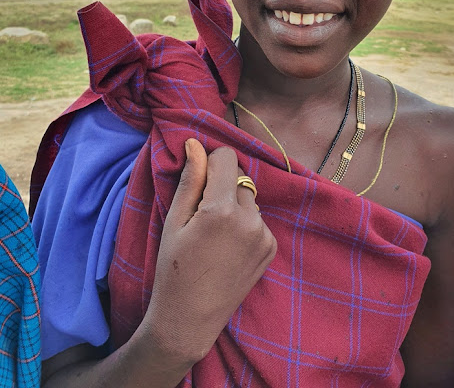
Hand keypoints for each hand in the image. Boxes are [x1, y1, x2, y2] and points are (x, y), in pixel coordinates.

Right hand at [141, 139, 276, 363]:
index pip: (226, 157)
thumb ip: (190, 179)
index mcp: (222, 209)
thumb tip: (195, 143)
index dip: (210, 162)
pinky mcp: (271, 247)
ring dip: (234, 205)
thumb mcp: (174, 221)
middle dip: (222, 185)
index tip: (198, 180)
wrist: (190, 319)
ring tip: (214, 234)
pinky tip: (228, 247)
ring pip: (249, 198)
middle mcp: (250, 219)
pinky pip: (257, 219)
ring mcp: (264, 235)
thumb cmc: (173, 268)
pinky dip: (245, 224)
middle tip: (202, 214)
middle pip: (239, 177)